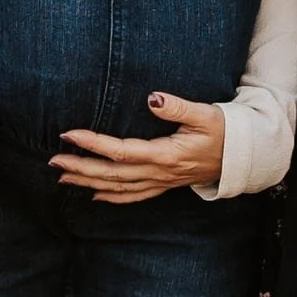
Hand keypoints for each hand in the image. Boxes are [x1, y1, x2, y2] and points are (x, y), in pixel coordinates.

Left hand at [52, 92, 228, 203]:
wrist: (243, 156)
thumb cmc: (224, 131)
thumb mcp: (205, 114)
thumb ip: (177, 107)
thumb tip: (152, 98)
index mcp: (166, 154)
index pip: (121, 151)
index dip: (93, 144)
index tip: (69, 134)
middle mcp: (159, 173)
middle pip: (112, 174)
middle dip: (81, 167)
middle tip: (53, 160)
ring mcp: (161, 182)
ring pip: (118, 187)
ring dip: (89, 183)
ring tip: (63, 177)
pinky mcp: (165, 184)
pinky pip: (134, 196)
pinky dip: (112, 197)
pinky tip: (94, 195)